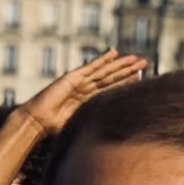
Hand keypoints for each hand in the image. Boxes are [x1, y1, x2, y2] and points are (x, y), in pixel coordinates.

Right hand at [21, 48, 147, 135]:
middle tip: (144, 62)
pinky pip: (91, 67)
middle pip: (111, 77)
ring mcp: (79, 81)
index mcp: (88, 100)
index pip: (111, 88)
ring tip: (136, 58)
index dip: (125, 81)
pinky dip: (103, 60)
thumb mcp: (83, 125)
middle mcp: (85, 88)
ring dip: (121, 65)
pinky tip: (114, 53)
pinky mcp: (72, 77)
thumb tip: (116, 131)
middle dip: (128, 70)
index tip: (140, 76)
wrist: (38, 121)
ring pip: (105, 71)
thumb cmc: (56, 128)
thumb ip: (96, 123)